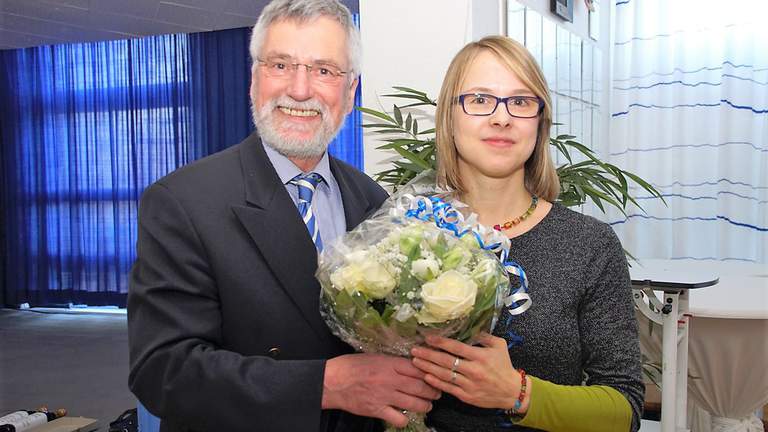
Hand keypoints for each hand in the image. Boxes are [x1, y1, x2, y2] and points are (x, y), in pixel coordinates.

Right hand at [322, 353, 441, 426]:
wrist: (332, 381)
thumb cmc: (352, 366)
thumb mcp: (375, 357)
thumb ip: (394, 362)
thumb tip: (413, 365)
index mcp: (389, 363)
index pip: (418, 368)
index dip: (430, 373)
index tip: (435, 375)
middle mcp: (390, 379)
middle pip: (422, 386)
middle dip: (433, 391)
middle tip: (437, 392)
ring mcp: (384, 396)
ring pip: (415, 404)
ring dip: (425, 405)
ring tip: (426, 405)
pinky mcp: (377, 410)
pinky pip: (400, 419)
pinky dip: (405, 419)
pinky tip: (404, 415)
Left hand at [410, 333, 526, 411]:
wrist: (511, 392)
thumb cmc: (504, 366)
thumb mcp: (499, 346)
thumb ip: (484, 336)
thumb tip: (470, 326)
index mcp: (480, 356)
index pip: (456, 348)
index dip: (440, 342)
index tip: (428, 338)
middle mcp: (473, 370)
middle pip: (446, 361)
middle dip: (428, 354)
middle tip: (414, 350)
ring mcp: (469, 384)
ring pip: (444, 375)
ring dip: (427, 367)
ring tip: (415, 361)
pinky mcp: (466, 396)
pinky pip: (448, 388)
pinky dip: (436, 382)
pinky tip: (426, 376)